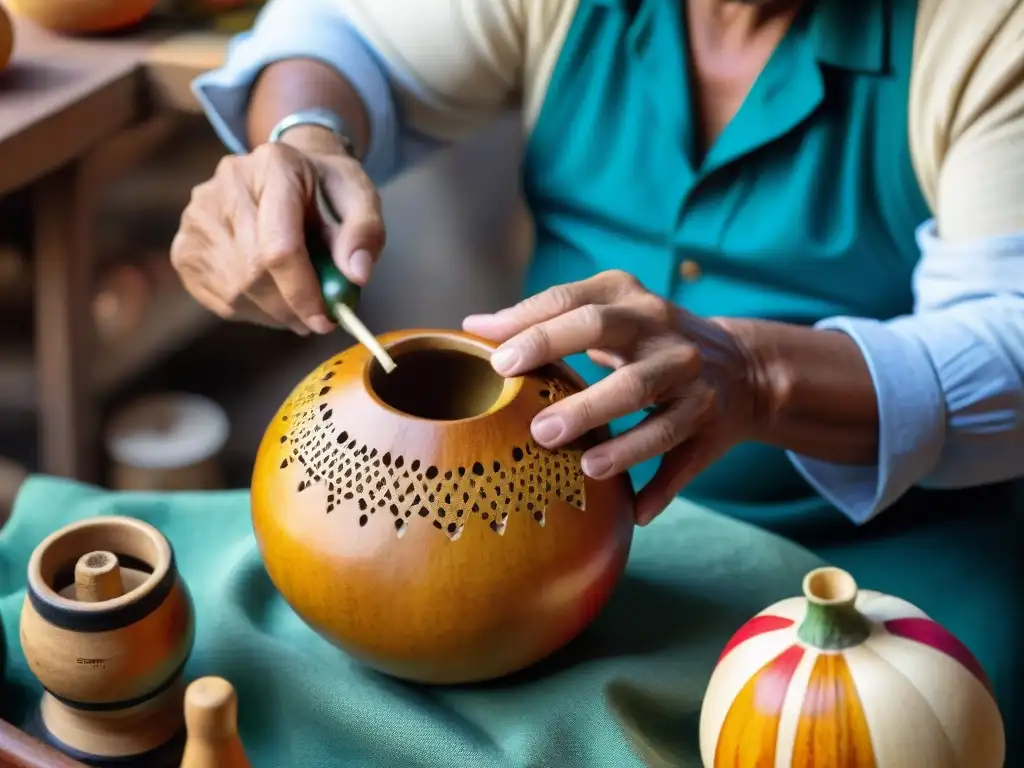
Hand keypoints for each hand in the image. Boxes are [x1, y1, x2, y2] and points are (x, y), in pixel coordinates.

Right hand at [171, 134, 384, 335]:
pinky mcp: (185, 245)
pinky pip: (218, 297)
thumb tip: (357, 275)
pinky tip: (271, 297)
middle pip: (253, 272)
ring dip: (272, 313)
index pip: (279, 245)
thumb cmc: (326, 187)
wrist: (287, 170)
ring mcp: (197, 216)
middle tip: (316, 320)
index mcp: (273, 166)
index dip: (302, 292)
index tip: (325, 320)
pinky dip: (250, 310)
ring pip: (234, 290)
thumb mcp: (360, 196)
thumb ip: (365, 232)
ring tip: (298, 305)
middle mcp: (226, 185)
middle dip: (290, 308)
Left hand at [463, 270, 765, 524]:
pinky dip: (661, 489)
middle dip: (575, 385)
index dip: (534, 328)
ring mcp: (695, 383)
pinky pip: (685, 462)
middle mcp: (666, 335)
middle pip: (614, 345)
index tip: (495, 360)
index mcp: (631, 300)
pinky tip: (635, 511)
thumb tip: (474, 328)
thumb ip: (547, 319)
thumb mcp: (610, 316)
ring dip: (623, 444)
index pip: (576, 305)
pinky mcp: (714, 427)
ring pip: (661, 414)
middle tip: (536, 424)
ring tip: (583, 466)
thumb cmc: (649, 342)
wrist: (743, 367)